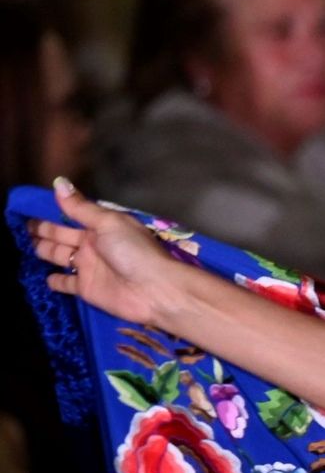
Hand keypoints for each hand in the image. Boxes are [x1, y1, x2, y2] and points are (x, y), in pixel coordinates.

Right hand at [27, 177, 185, 325]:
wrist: (155, 290)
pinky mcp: (86, 289)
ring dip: (45, 251)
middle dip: (43, 230)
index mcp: (100, 226)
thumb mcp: (108, 222)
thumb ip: (81, 207)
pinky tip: (43, 276)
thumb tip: (59, 182)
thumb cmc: (135, 252)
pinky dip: (55, 281)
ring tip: (25, 245)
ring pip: (59, 257)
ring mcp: (88, 267)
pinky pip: (66, 283)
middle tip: (21, 226)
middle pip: (61, 235)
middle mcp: (92, 245)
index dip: (51, 212)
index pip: (70, 216)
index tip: (28, 208)